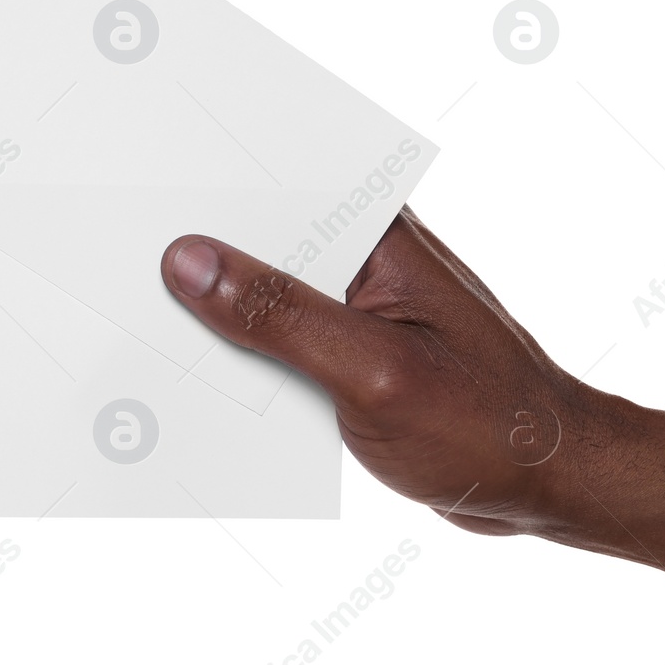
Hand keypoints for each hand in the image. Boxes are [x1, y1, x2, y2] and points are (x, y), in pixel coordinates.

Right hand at [160, 208, 611, 534]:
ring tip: (136, 320)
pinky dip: (248, 361)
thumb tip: (190, 262)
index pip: (284, 181)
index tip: (141, 178)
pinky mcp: (358, 356)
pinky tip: (198, 378)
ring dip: (217, 316)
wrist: (552, 485)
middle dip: (197, 251)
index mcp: (384, 236)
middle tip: (112, 256)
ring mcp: (364, 309)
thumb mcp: (373, 372)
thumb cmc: (490, 425)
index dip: (213, 180)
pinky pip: (286, 346)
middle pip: (265, 238)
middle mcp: (372, 260)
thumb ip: (280, 316)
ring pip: (268, 297)